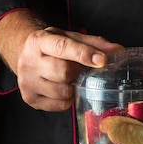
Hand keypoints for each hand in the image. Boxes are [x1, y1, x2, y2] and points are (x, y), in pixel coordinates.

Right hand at [0, 11, 122, 110]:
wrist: (25, 55)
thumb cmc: (52, 48)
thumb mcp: (70, 38)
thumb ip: (93, 43)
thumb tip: (117, 50)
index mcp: (39, 41)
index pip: (63, 48)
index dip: (84, 54)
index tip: (102, 61)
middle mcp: (28, 61)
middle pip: (63, 72)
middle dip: (78, 73)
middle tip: (79, 70)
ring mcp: (27, 82)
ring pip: (62, 92)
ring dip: (73, 87)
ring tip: (70, 80)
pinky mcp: (30, 99)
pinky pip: (59, 105)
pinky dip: (67, 100)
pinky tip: (63, 89)